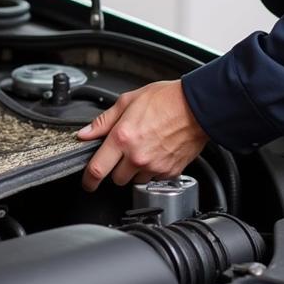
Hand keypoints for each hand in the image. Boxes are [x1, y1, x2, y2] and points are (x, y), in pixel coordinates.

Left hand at [76, 80, 206, 190]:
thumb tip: (85, 134)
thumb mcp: (127, 102)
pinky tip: (157, 152)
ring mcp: (155, 166)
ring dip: (135, 170)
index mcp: (123, 138)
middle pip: (117, 179)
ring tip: (143, 149)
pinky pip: (155, 179)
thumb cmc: (166, 100)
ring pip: (136, 180)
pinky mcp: (170, 172)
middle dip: (116, 169)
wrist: (198, 106)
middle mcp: (137, 156)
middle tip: (123, 153)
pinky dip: (153, 170)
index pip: (97, 170)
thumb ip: (103, 122)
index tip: (88, 182)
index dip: (89, 180)